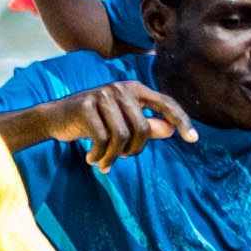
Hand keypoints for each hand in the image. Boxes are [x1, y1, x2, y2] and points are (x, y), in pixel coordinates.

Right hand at [43, 80, 196, 170]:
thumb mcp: (122, 124)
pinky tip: (92, 158)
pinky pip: (102, 139)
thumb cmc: (95, 121)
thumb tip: (170, 129)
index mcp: (134, 89)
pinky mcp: (85, 106)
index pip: (166, 103)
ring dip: (113, 157)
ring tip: (104, 162)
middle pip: (142, 129)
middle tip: (119, 158)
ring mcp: (102, 95)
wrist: (56, 117)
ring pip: (122, 137)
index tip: (194, 139)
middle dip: (133, 151)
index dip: (182, 121)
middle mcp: (121, 88)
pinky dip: (98, 155)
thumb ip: (146, 126)